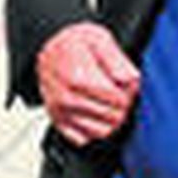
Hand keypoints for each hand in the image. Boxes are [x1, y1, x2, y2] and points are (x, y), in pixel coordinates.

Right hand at [36, 22, 139, 146]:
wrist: (48, 47)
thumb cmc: (72, 43)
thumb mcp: (98, 38)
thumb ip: (116, 60)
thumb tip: (128, 80)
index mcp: (79, 78)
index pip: (119, 100)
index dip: (130, 92)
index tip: (128, 85)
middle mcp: (67, 98)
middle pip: (113, 117)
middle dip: (123, 106)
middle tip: (121, 92)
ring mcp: (61, 112)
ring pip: (100, 132)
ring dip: (111, 120)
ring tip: (110, 103)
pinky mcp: (57, 121)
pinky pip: (83, 139)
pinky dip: (93, 131)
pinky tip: (96, 114)